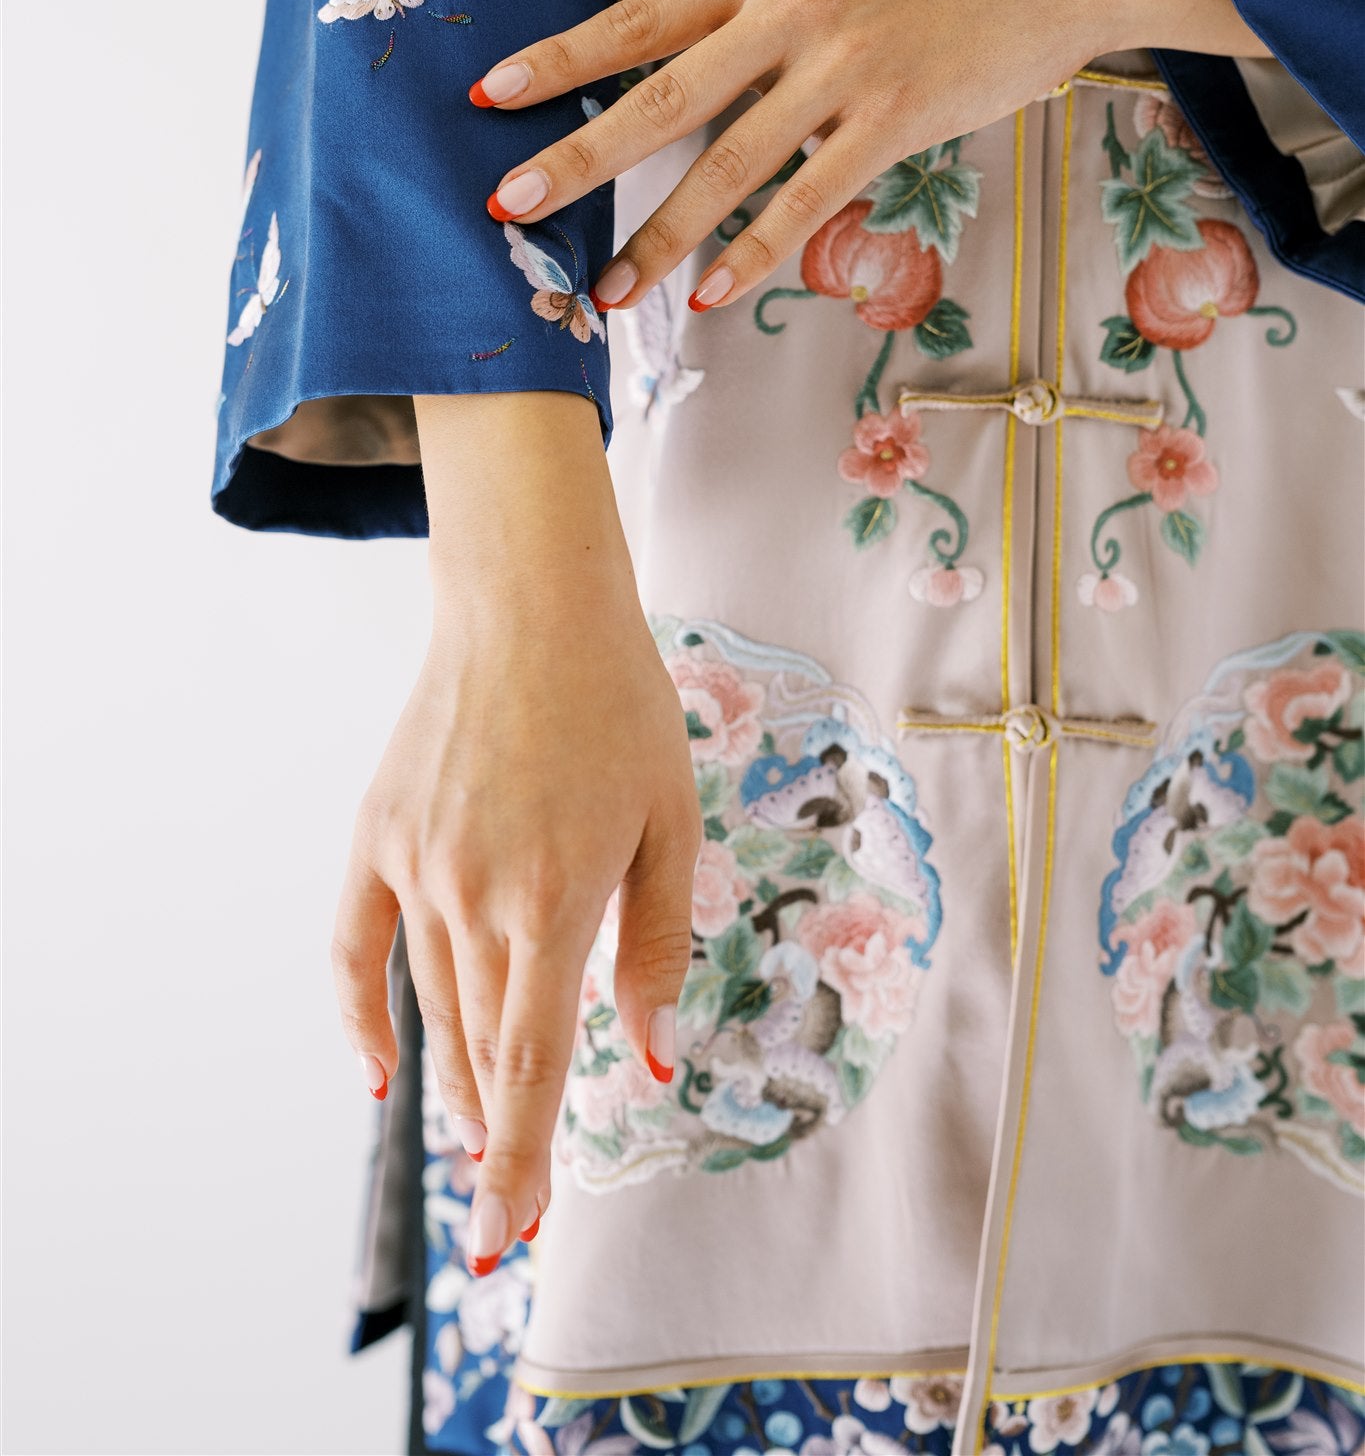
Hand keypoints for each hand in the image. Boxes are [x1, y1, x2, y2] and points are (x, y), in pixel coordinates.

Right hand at [330, 391, 700, 1273]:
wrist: (531, 608)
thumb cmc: (622, 709)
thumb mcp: (670, 824)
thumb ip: (657, 945)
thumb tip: (649, 1053)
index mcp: (559, 899)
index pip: (534, 1065)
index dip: (522, 1161)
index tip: (508, 1236)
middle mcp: (477, 895)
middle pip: (484, 1047)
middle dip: (500, 1131)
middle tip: (510, 1196)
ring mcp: (417, 865)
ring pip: (433, 1005)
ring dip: (458, 1080)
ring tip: (480, 1131)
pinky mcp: (376, 835)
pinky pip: (354, 949)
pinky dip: (361, 1016)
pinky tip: (380, 1073)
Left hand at [469, 0, 1269, 311]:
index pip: (639, 20)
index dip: (561, 57)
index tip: (490, 94)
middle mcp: (792, 12)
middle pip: (664, 95)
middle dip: (580, 154)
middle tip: (510, 203)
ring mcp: (844, 70)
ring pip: (730, 164)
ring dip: (660, 235)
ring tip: (605, 287)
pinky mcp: (894, 123)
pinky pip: (808, 201)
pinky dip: (754, 252)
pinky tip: (709, 294)